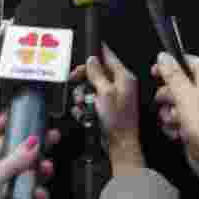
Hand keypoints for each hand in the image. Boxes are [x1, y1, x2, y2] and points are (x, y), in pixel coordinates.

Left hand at [0, 114, 60, 198]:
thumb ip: (11, 161)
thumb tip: (31, 142)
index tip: (8, 113)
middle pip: (8, 154)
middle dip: (27, 144)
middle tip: (46, 134)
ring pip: (22, 178)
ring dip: (36, 172)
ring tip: (46, 167)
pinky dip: (36, 198)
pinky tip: (39, 197)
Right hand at [70, 44, 142, 173]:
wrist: (120, 145)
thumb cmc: (118, 121)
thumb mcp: (105, 93)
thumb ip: (97, 74)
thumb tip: (92, 59)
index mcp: (124, 77)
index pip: (108, 56)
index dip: (95, 54)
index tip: (83, 54)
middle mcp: (119, 85)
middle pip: (95, 72)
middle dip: (83, 79)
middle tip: (74, 81)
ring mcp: (112, 97)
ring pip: (90, 87)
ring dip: (82, 95)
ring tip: (81, 103)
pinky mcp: (105, 108)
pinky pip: (90, 101)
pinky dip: (84, 107)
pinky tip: (83, 113)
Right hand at [152, 53, 198, 173]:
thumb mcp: (184, 94)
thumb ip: (172, 75)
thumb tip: (163, 56)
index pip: (185, 61)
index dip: (169, 66)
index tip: (155, 73)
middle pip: (177, 84)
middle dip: (168, 97)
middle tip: (168, 104)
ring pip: (176, 105)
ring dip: (170, 115)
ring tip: (177, 123)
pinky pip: (180, 121)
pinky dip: (177, 128)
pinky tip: (180, 134)